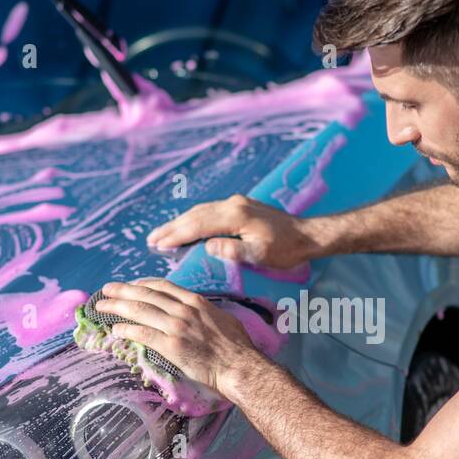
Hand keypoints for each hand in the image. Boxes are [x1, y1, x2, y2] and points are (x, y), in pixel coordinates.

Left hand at [94, 278, 264, 397]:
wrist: (239, 367)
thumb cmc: (236, 348)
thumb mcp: (223, 319)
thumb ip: (206, 312)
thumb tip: (199, 312)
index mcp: (196, 302)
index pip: (163, 286)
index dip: (142, 283)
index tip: (130, 284)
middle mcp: (184, 310)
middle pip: (146, 294)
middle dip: (122, 290)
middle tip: (105, 289)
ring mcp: (176, 327)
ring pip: (140, 311)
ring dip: (117, 307)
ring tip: (101, 307)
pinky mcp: (171, 346)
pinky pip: (142, 333)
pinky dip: (126, 330)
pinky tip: (115, 329)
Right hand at [146, 194, 318, 268]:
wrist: (307, 234)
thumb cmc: (286, 249)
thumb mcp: (261, 255)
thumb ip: (233, 251)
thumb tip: (208, 246)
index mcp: (235, 216)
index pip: (198, 225)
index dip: (176, 235)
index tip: (158, 244)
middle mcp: (233, 204)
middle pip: (195, 215)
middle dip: (172, 227)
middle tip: (151, 240)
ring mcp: (237, 203)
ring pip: (201, 211)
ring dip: (181, 222)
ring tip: (162, 234)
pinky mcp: (241, 205)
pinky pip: (210, 211)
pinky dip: (194, 219)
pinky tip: (187, 226)